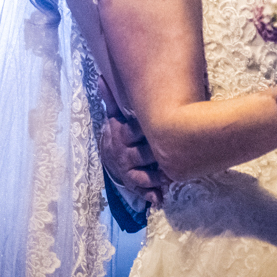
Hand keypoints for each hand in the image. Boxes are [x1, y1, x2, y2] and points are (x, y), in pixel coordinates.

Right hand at [97, 80, 168, 204]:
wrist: (108, 158)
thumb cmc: (117, 133)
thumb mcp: (114, 116)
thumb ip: (111, 99)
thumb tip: (101, 77)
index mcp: (121, 135)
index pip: (133, 131)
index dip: (145, 129)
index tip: (160, 124)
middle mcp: (124, 154)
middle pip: (142, 154)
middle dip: (156, 154)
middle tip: (174, 151)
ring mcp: (129, 171)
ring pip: (142, 176)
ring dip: (156, 178)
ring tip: (170, 177)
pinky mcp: (134, 185)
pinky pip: (142, 192)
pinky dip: (151, 196)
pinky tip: (160, 199)